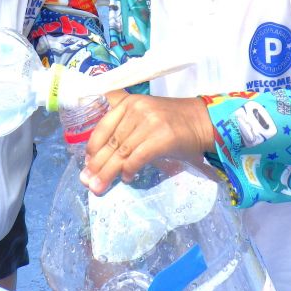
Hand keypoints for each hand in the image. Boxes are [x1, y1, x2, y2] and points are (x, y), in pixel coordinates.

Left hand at [81, 90, 214, 194]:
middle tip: (87, 182)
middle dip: (97, 165)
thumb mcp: (145, 113)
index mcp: (129, 102)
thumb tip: (100, 153)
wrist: (203, 121)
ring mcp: (150, 122)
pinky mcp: (162, 137)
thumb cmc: (172, 122)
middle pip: (111, 142)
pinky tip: (127, 178)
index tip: (87, 164)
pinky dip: (129, 170)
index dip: (93, 148)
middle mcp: (137, 109)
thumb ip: (124, 124)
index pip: (103, 126)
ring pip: (122, 152)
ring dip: (108, 173)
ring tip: (99, 187)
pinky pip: (138, 158)